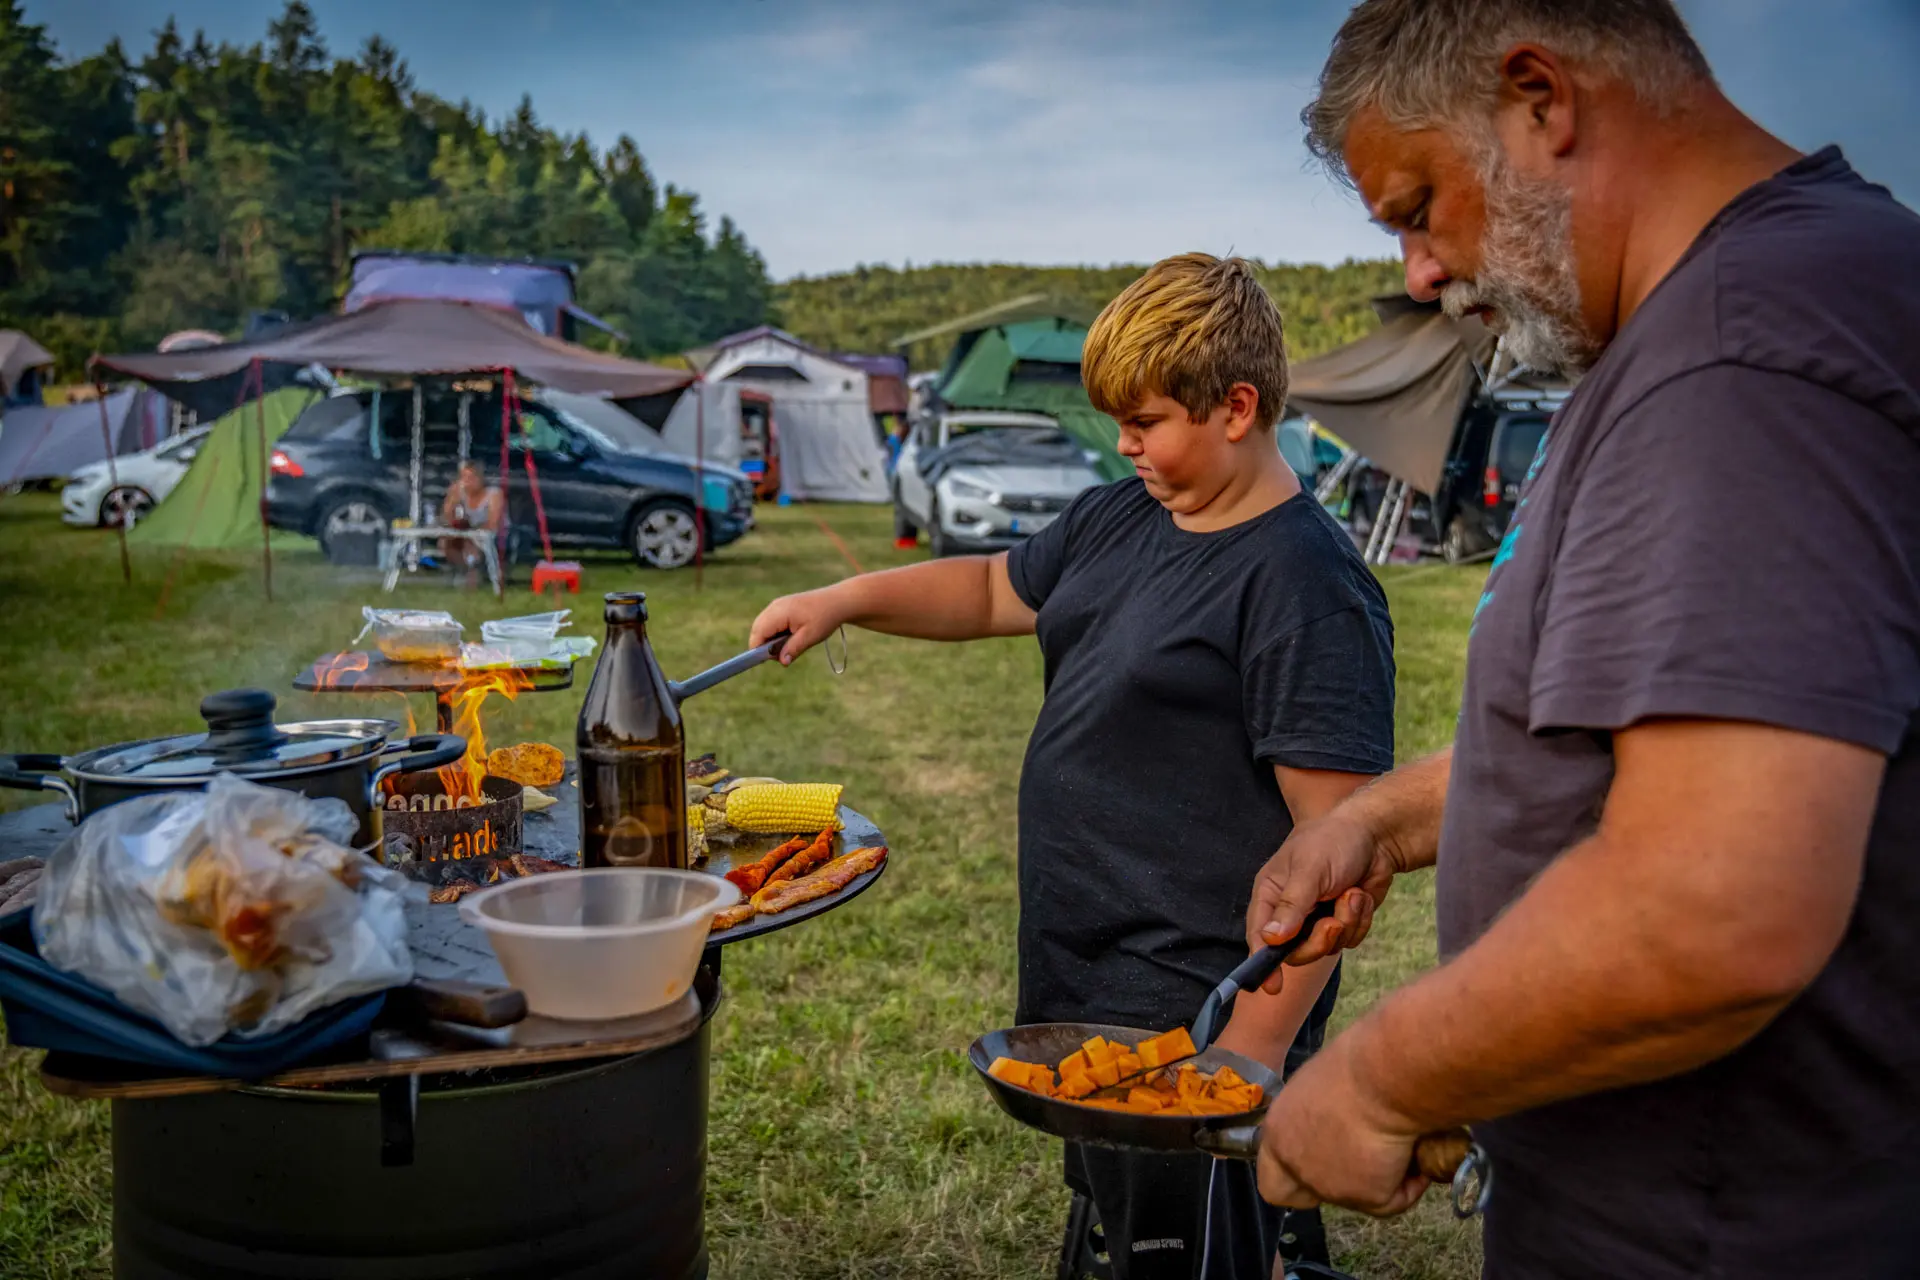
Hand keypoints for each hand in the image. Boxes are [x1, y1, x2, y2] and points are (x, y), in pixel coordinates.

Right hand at [749, 587, 847, 663]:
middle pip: (757, 629)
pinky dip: (775, 632)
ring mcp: (777, 605)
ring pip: (762, 626)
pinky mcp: (781, 606)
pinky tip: (790, 637)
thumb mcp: (810, 637)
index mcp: (779, 612)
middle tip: (782, 655)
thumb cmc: (824, 618)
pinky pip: (770, 622)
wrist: (837, 602)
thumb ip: (793, 649)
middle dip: (764, 645)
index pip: (758, 633)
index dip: (758, 649)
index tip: (769, 660)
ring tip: (789, 645)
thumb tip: (781, 661)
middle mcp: (774, 606)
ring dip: (770, 639)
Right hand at [1246, 810, 1396, 992]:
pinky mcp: (1343, 920)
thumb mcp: (1310, 870)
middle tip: (1333, 922)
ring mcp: (1317, 918)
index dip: (1263, 963)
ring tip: (1350, 893)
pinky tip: (1360, 895)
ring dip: (1345, 923)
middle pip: (1296, 951)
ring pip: (1328, 947)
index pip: (1260, 936)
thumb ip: (1291, 905)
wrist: (1376, 835)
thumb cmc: (1333, 841)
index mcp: (1271, 894)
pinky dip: (1360, 919)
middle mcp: (1290, 911)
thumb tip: (1270, 939)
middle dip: (1319, 941)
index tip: (1272, 987)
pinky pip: (1350, 939)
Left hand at [1256, 1033, 1428, 1216]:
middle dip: (1331, 1188)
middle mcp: (1296, 1165)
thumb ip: (1318, 1114)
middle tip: (1361, 1167)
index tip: (1324, 1156)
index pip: (1269, 1173)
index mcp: (1279, 1131)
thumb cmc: (1360, 1059)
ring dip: (1377, 1175)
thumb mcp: (1322, 1085)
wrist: (1386, 1074)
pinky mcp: (1366, 1197)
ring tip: (1400, 1140)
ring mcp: (1329, 1187)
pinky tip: (1418, 1150)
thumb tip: (1340, 1121)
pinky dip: (1410, 1181)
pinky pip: (1394, 1197)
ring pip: (1358, 1195)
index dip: (1295, 1171)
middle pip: (1303, 1195)